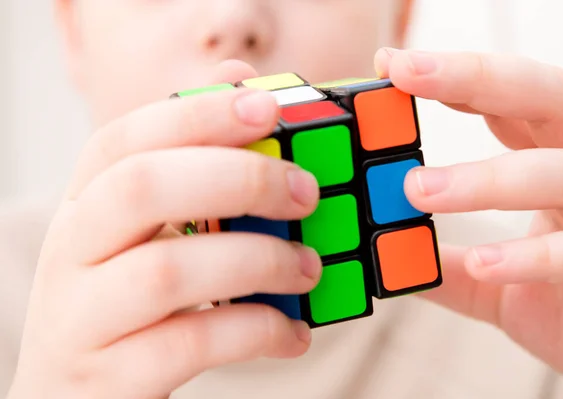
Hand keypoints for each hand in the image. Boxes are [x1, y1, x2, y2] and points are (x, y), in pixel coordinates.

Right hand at [7, 60, 320, 398]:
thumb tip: (242, 79)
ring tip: (308, 268)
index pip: (126, 139)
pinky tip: (292, 332)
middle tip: (306, 192)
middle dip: (238, 179)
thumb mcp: (146, 235)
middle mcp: (73, 251)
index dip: (197, 114)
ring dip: (258, 261)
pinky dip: (256, 331)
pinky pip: (191, 343)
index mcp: (84, 205)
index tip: (267, 106)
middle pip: (142, 187)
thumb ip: (194, 164)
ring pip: (168, 270)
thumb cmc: (127, 302)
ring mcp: (83, 317)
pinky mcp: (113, 376)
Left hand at [375, 48, 562, 384]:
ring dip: (487, 178)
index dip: (456, 78)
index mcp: (557, 160)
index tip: (395, 66)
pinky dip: (530, 257)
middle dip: (477, 79)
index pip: (510, 102)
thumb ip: (441, 263)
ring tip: (419, 189)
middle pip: (548, 98)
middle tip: (408, 74)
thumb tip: (380, 253)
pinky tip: (479, 262)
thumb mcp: (490, 280)